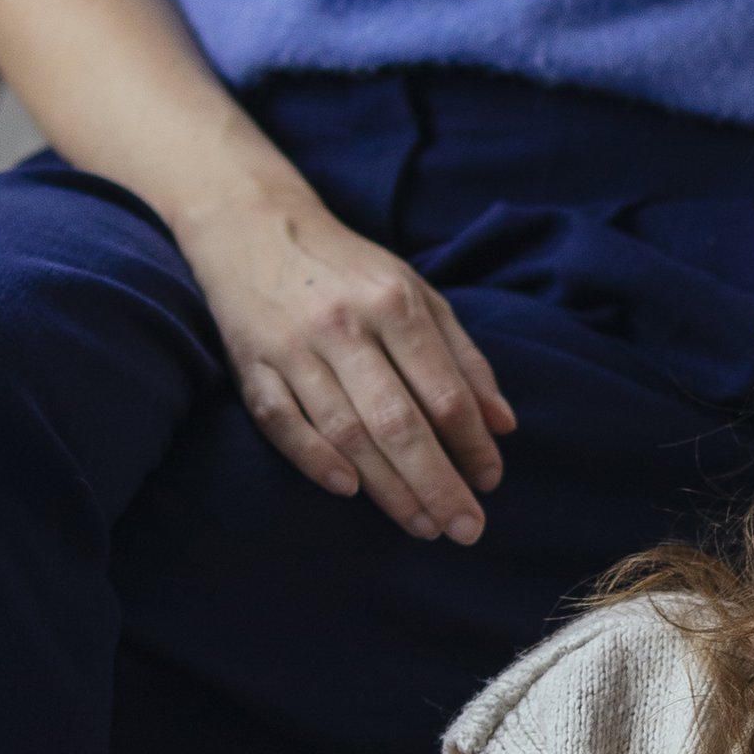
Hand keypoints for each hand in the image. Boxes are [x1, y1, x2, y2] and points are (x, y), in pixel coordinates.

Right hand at [187, 174, 514, 543]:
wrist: (252, 224)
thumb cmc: (347, 269)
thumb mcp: (415, 292)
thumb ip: (462, 357)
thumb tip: (503, 424)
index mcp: (394, 304)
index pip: (444, 391)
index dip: (472, 444)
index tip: (490, 482)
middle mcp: (344, 326)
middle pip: (399, 422)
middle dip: (438, 483)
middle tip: (466, 529)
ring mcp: (292, 348)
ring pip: (345, 431)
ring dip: (388, 487)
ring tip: (422, 525)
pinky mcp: (249, 365)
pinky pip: (281, 422)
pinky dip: (313, 459)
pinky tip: (348, 491)